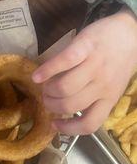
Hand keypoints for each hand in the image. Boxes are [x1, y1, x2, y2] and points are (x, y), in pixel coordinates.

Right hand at [32, 9, 136, 134]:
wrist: (130, 33)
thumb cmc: (118, 60)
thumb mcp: (112, 85)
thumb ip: (94, 96)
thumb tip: (66, 106)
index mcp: (109, 98)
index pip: (90, 123)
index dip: (69, 129)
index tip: (54, 125)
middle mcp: (102, 85)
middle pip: (71, 105)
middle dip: (52, 105)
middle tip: (46, 99)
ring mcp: (94, 66)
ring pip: (65, 87)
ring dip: (48, 89)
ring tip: (44, 86)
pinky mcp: (85, 47)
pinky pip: (63, 62)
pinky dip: (46, 70)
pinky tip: (36, 76)